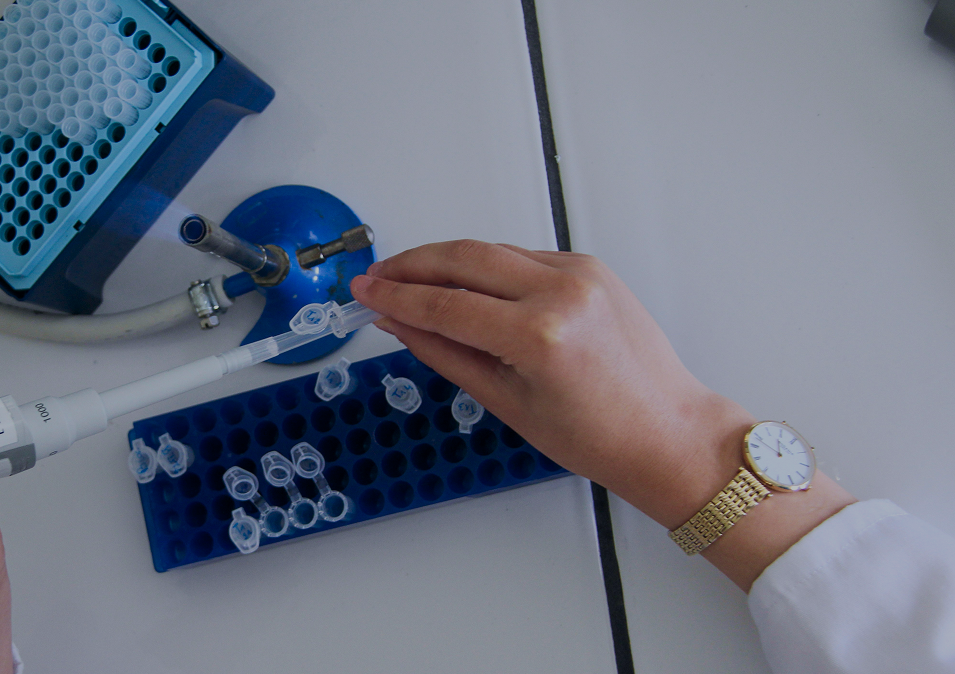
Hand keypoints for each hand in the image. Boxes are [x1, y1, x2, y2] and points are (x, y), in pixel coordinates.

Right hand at [351, 240, 852, 588]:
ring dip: (444, 259)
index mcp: (539, 336)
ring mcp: (580, 274)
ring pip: (491, 251)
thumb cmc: (598, 436)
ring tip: (407, 276)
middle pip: (463, 258)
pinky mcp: (589, 267)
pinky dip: (484, 266)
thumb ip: (444, 352)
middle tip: (376, 276)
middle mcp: (562, 292)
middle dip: (411, 264)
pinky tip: (460, 281)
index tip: (364, 291)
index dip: (395, 296)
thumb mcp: (504, 401)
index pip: (445, 303)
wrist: (667, 431)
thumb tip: (398, 322)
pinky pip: (521, 256)